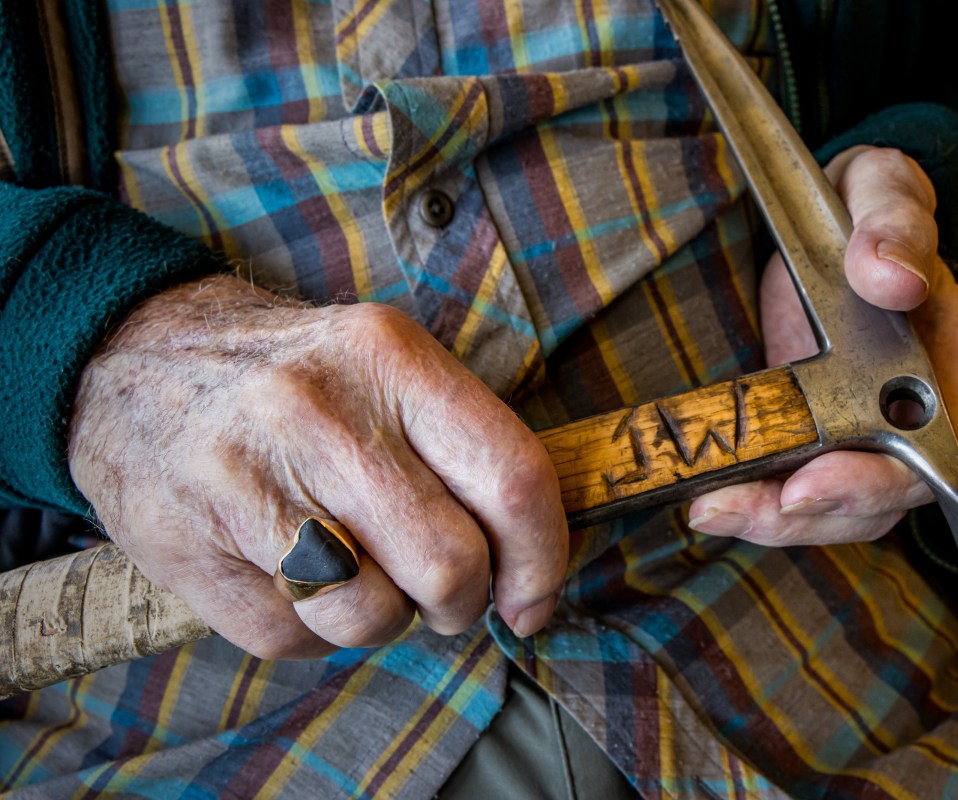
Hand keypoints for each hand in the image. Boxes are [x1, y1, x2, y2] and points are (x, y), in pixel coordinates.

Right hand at [68, 275, 567, 658]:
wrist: (133, 358)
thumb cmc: (295, 378)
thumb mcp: (384, 363)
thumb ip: (464, 445)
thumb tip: (530, 565)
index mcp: (390, 358)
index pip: (512, 477)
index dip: (541, 560)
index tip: (531, 600)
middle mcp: (322, 412)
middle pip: (449, 564)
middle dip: (461, 603)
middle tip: (443, 592)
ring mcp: (249, 478)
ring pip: (372, 616)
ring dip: (383, 618)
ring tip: (357, 572)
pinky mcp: (190, 542)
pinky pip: (294, 639)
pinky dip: (311, 630)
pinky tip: (290, 576)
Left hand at [688, 146, 957, 545]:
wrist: (839, 215)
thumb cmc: (872, 204)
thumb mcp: (886, 188)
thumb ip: (896, 222)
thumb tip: (892, 276)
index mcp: (946, 364)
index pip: (934, 454)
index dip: (874, 483)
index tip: (807, 485)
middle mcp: (908, 414)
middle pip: (874, 502)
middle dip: (803, 516)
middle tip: (726, 507)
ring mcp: (858, 431)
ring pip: (828, 509)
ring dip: (767, 518)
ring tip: (707, 508)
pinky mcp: (811, 433)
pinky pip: (790, 486)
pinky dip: (751, 497)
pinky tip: (702, 495)